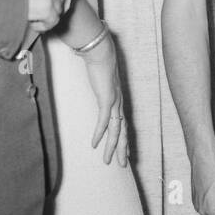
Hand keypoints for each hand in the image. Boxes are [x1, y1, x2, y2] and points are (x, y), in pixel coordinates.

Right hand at [82, 34, 129, 166]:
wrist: (100, 50)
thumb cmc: (98, 61)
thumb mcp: (98, 78)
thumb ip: (97, 84)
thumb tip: (89, 82)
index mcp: (117, 99)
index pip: (123, 123)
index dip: (124, 138)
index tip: (124, 151)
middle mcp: (118, 102)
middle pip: (123, 131)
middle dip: (122, 149)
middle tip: (122, 164)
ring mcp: (114, 101)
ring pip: (116, 130)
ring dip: (112, 146)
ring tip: (108, 160)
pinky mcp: (107, 98)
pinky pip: (104, 121)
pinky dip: (100, 133)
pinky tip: (95, 144)